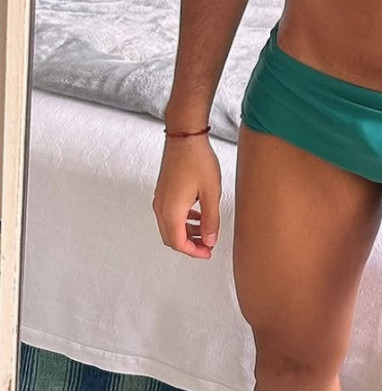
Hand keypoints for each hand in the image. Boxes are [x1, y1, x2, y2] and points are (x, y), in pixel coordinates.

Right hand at [153, 135, 221, 259]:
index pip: (178, 243)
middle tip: (208, 246)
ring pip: (170, 227)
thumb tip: (209, 240)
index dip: (194, 252)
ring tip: (206, 232)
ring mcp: (160, 199)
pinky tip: (198, 216)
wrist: (185, 137)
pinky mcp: (163, 192)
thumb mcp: (211, 193)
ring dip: (187, 233)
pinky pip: (170, 214)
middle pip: (171, 238)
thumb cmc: (198, 161)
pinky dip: (183, 221)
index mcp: (171, 210)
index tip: (208, 252)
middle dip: (190, 245)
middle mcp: (161, 207)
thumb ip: (211, 220)